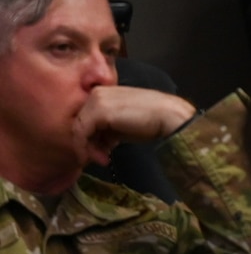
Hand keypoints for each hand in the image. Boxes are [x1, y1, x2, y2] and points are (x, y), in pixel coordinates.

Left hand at [74, 85, 195, 165]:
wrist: (169, 116)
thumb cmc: (153, 121)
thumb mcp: (124, 123)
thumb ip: (107, 127)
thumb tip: (96, 140)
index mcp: (105, 92)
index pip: (86, 116)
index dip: (91, 136)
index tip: (102, 152)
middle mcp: (97, 92)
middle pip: (80, 122)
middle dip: (89, 144)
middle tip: (101, 159)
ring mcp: (96, 100)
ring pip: (79, 128)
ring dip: (89, 149)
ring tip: (103, 161)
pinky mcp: (97, 110)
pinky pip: (82, 132)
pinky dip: (88, 148)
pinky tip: (103, 158)